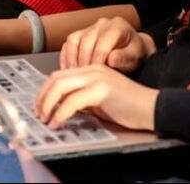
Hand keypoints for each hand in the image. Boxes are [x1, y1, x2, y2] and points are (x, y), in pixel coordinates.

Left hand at [34, 65, 158, 130]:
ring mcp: (97, 77)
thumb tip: (61, 106)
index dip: (45, 90)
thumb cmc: (128, 106)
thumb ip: (82, 97)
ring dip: (48, 104)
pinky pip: (74, 100)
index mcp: (90, 68)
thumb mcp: (99, 100)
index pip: (59, 74)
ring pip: (61, 86)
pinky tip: (58, 122)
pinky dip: (61, 112)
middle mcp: (92, 68)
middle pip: (56, 78)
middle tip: (38, 113)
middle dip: (42, 96)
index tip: (39, 105)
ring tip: (45, 119)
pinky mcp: (102, 89)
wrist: (151, 107)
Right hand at [60, 17, 154, 71]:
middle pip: (86, 42)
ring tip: (74, 76)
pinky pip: (68, 43)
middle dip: (83, 62)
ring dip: (71, 59)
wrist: (131, 47)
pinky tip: (68, 71)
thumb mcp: (135, 56)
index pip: (103, 43)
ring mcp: (89, 28)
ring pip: (73, 40)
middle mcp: (101, 24)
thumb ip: (124, 57)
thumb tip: (111, 59)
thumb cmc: (133, 52)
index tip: (95, 76)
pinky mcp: (80, 34)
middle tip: (83, 79)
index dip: (98, 61)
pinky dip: (66, 57)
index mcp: (117, 26)